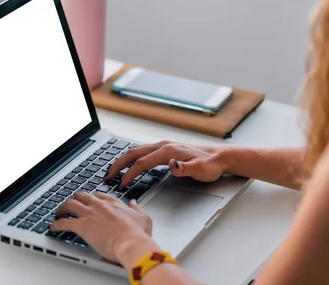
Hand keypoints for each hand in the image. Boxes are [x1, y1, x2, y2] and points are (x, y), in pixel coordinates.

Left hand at [50, 192, 157, 265]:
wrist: (131, 243)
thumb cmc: (137, 234)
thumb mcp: (143, 217)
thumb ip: (137, 208)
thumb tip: (134, 203)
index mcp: (114, 203)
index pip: (99, 195)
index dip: (92, 198)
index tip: (90, 201)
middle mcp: (100, 205)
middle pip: (82, 196)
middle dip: (75, 199)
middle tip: (71, 205)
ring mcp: (90, 214)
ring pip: (70, 204)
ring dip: (62, 208)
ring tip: (59, 213)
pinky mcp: (82, 226)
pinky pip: (64, 223)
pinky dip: (56, 224)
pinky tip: (53, 227)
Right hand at [107, 141, 226, 186]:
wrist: (221, 157)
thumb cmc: (211, 165)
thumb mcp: (201, 170)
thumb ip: (186, 168)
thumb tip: (172, 165)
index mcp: (169, 151)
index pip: (143, 162)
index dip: (130, 173)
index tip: (121, 184)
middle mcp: (164, 146)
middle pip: (134, 152)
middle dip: (119, 164)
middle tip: (107, 176)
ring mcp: (164, 146)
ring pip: (137, 150)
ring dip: (123, 160)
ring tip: (113, 171)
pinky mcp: (166, 149)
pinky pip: (143, 151)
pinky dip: (132, 158)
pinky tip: (129, 165)